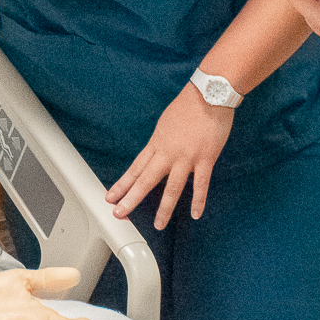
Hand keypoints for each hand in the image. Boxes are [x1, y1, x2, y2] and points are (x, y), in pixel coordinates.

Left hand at [107, 84, 235, 229]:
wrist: (209, 94)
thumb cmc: (188, 105)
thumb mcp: (165, 123)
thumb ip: (161, 142)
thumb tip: (157, 153)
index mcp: (157, 143)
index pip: (136, 168)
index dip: (122, 184)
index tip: (111, 196)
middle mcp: (167, 153)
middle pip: (146, 180)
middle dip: (131, 198)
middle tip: (120, 213)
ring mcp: (186, 157)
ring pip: (172, 188)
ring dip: (164, 209)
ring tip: (158, 225)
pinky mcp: (205, 159)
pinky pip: (200, 184)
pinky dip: (198, 200)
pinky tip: (194, 214)